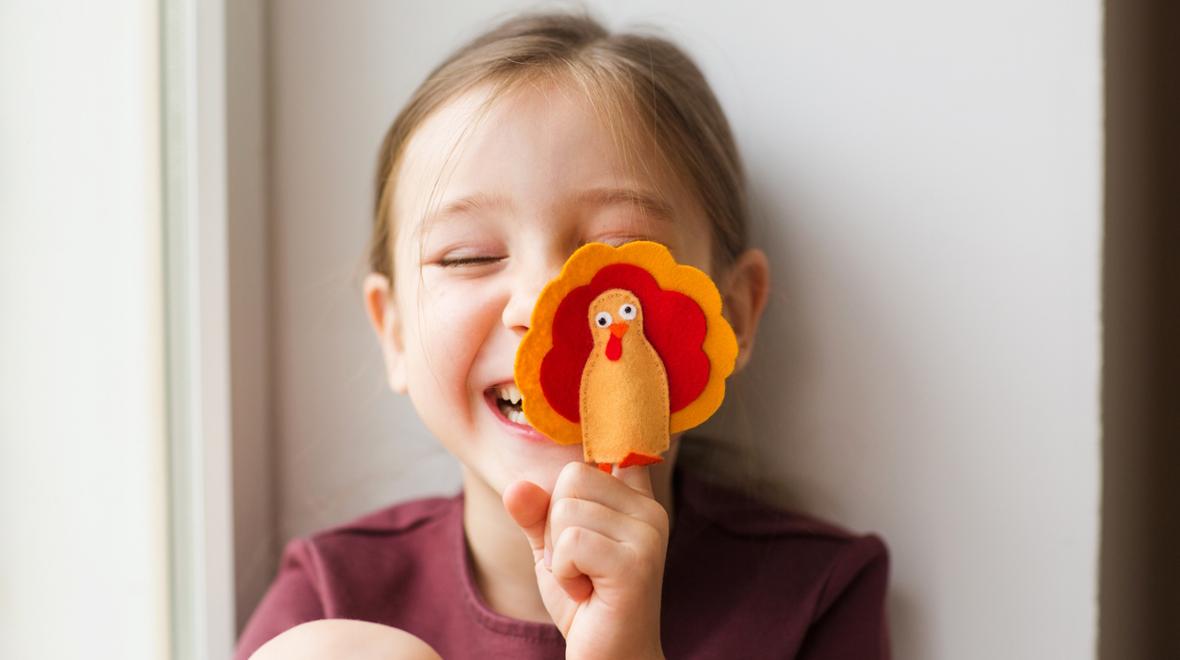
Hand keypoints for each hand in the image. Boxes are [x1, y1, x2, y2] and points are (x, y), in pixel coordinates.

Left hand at [503, 462, 668, 659]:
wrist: (609, 659)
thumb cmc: (584, 604)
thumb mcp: (552, 550)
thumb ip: (536, 513)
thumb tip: (517, 485)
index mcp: (637, 502)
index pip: (606, 450)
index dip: (589, 457)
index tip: (591, 457)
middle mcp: (649, 512)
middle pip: (572, 477)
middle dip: (554, 525)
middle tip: (577, 565)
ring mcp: (647, 536)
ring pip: (566, 509)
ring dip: (558, 554)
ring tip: (583, 581)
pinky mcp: (635, 563)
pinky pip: (571, 541)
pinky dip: (563, 572)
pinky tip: (584, 592)